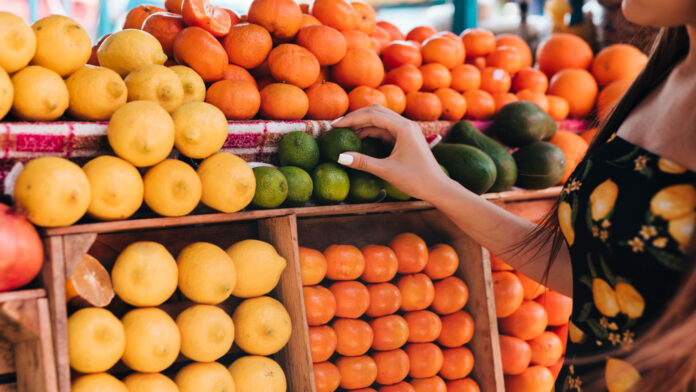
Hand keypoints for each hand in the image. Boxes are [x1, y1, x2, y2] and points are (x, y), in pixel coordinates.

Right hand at [332, 105, 450, 200]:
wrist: (437, 188)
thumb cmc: (416, 180)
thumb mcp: (386, 171)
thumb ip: (363, 162)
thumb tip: (339, 157)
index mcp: (403, 128)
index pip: (372, 115)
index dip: (351, 119)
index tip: (335, 125)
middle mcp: (406, 124)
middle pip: (376, 112)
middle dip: (356, 118)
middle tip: (337, 126)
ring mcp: (407, 130)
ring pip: (381, 119)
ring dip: (363, 124)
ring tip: (346, 133)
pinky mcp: (406, 137)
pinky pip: (386, 129)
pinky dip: (371, 131)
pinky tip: (360, 139)